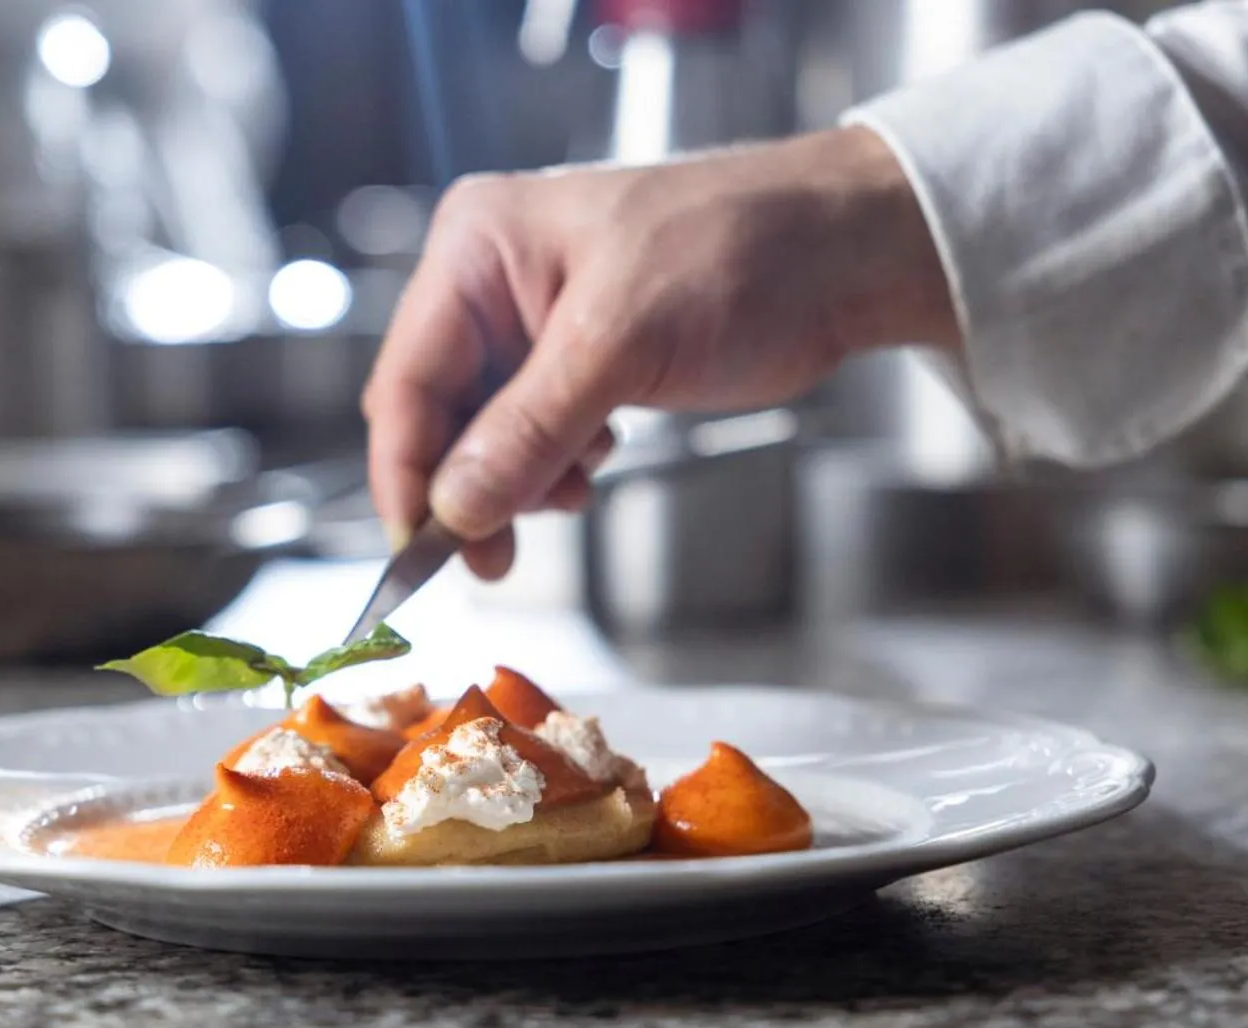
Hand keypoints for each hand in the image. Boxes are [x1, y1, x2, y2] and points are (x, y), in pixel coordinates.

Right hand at [361, 125, 958, 576]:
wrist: (841, 252)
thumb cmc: (741, 253)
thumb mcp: (620, 345)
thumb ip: (527, 431)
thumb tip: (455, 509)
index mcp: (477, 248)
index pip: (407, 380)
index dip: (407, 474)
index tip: (420, 554)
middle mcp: (492, 279)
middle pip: (437, 411)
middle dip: (465, 486)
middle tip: (491, 558)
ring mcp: (535, 319)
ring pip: (484, 431)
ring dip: (513, 482)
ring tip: (565, 497)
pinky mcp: (578, 354)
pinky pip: (532, 429)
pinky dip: (549, 465)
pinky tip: (589, 468)